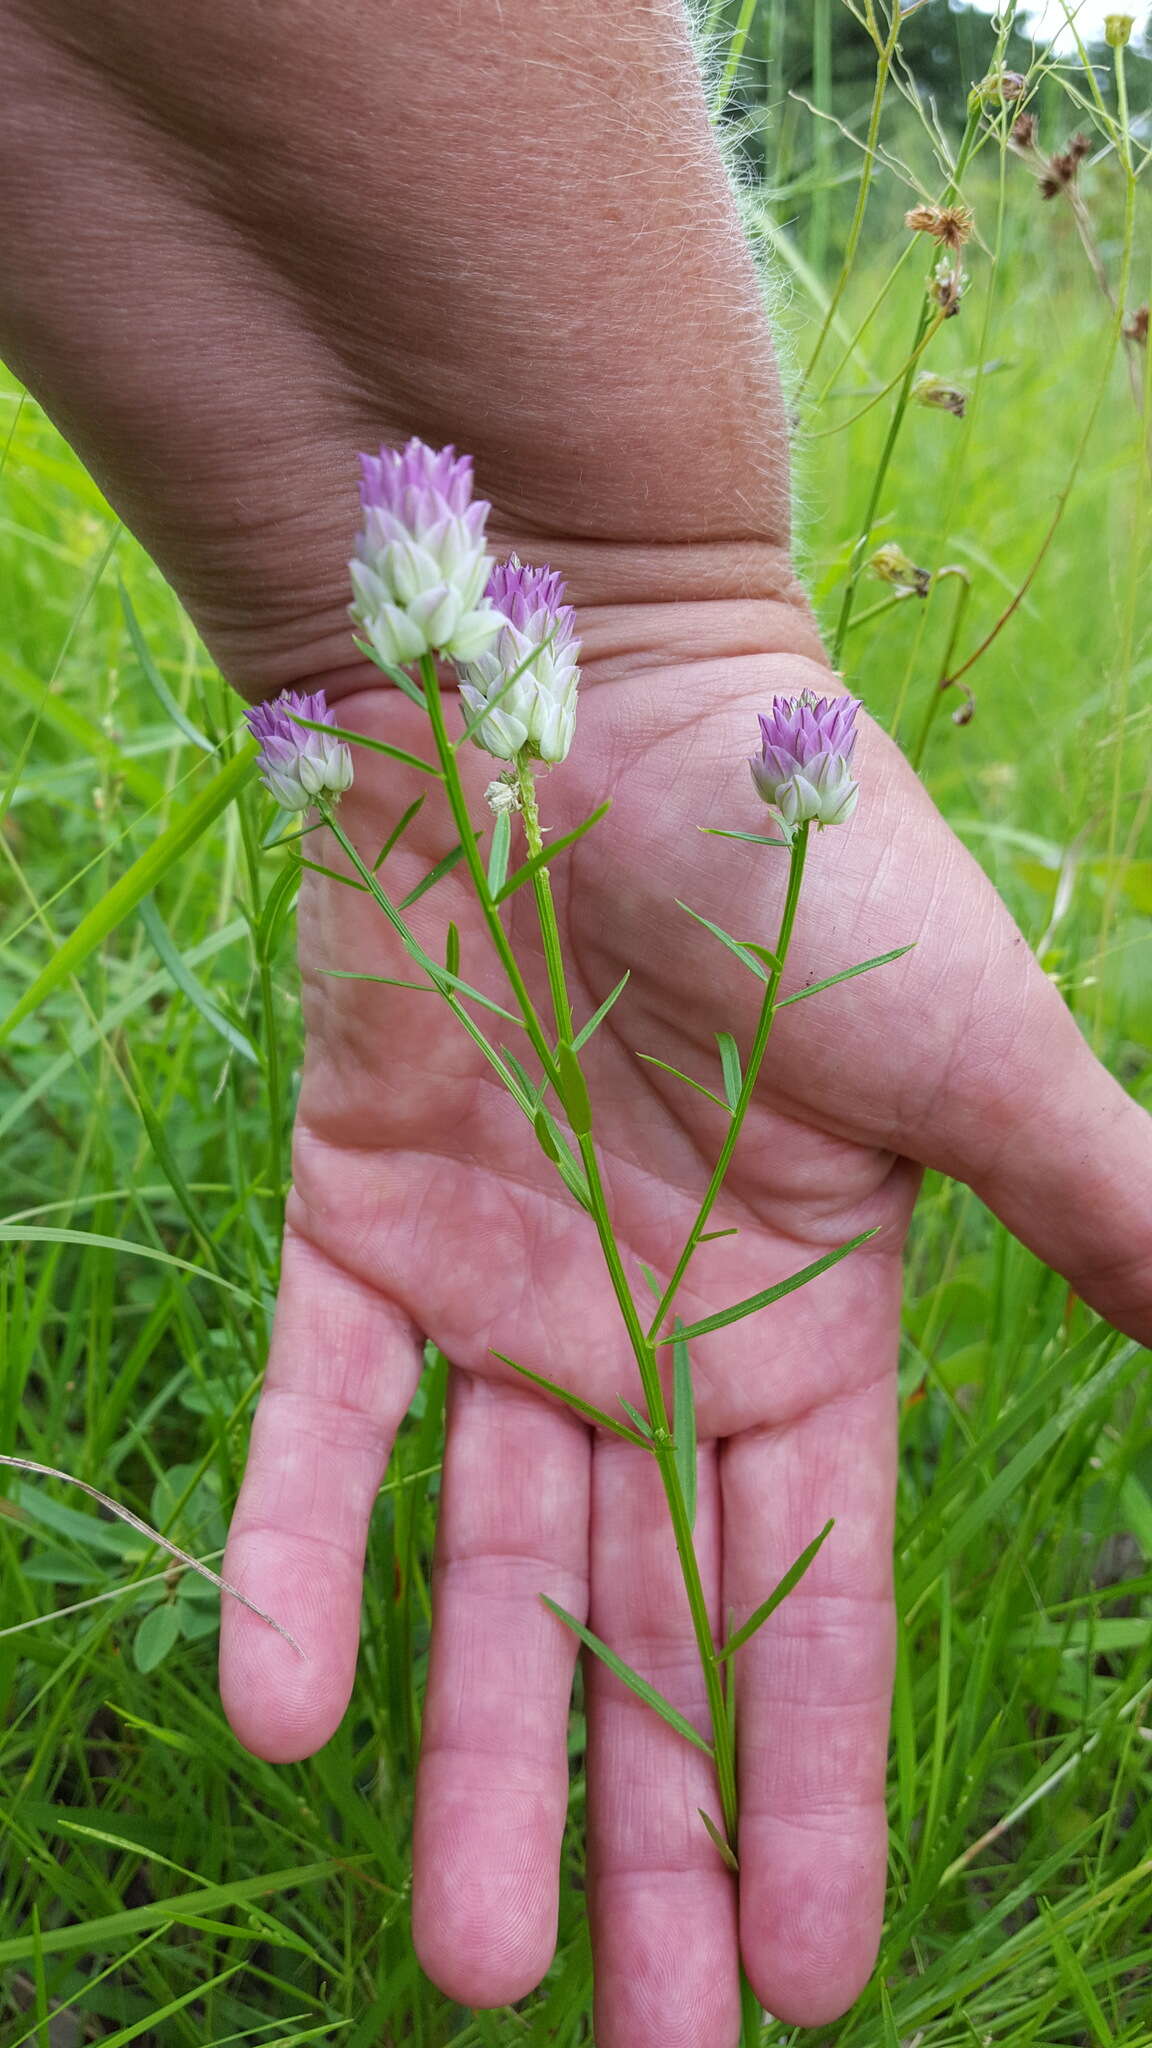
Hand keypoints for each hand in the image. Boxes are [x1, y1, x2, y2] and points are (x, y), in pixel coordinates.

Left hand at [219, 618, 1151, 2039]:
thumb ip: (1108, 1215)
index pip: (811, 1598)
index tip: (797, 1983)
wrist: (591, 685)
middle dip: (648, 1844)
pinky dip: (297, 1553)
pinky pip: (325, 1420)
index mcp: (804, 1327)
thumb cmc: (807, 863)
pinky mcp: (359, 1224)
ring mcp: (501, 1294)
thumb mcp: (980, 1060)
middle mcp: (649, 1344)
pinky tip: (276, 1710)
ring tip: (469, 1967)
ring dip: (477, 1761)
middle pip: (653, 1634)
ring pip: (488, 1571)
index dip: (805, 1784)